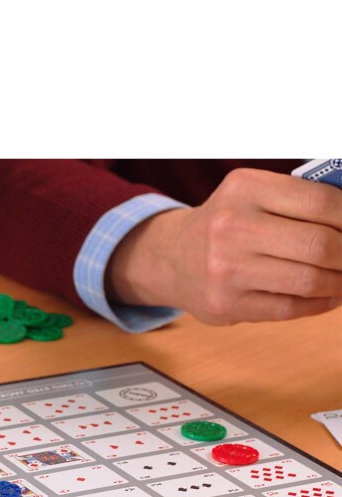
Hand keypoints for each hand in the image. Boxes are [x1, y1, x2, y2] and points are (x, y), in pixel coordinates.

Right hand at [107, 167, 341, 323]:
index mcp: (244, 189)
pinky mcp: (226, 304)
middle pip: (319, 245)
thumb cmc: (227, 225)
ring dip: (340, 282)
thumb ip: (301, 201)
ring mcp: (225, 269)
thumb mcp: (255, 196)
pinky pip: (289, 307)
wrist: (172, 258)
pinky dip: (319, 303)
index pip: (321, 202)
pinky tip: (327, 295)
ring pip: (308, 280)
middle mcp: (230, 228)